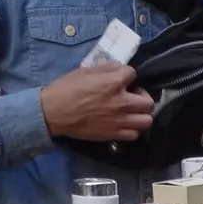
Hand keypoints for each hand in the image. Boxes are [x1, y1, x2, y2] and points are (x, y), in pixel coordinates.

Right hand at [40, 63, 154, 146]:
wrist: (53, 112)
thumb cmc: (66, 89)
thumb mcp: (86, 70)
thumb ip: (107, 68)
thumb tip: (120, 69)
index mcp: (114, 83)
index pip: (133, 73)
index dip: (127, 75)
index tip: (120, 78)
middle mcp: (121, 102)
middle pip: (148, 102)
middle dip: (142, 96)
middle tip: (132, 96)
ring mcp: (119, 120)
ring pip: (146, 120)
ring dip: (142, 114)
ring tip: (132, 112)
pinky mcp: (113, 134)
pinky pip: (134, 135)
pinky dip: (133, 129)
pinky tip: (125, 124)